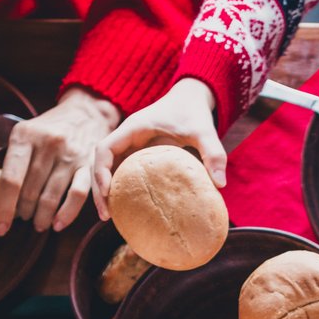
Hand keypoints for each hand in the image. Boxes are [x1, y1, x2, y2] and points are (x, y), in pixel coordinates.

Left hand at [0, 86, 119, 235]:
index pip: (10, 179)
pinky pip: (78, 196)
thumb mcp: (24, 141)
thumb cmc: (48, 131)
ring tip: (38, 223)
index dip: (4, 207)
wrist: (85, 112)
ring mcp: (71, 154)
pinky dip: (66, 214)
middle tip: (22, 216)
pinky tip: (57, 224)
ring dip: (41, 217)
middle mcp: (48, 143)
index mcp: (25, 135)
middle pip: (29, 191)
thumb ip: (10, 172)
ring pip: (51, 197)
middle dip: (22, 211)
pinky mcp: (90, 165)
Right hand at [93, 77, 224, 216]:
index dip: (101, 170)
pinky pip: (122, 173)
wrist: (190, 100)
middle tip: (106, 216)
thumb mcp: (205, 130)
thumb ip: (213, 153)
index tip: (107, 192)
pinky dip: (120, 190)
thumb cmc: (194, 113)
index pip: (104, 148)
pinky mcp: (136, 155)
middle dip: (98, 189)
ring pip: (108, 170)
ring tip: (110, 218)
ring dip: (105, 193)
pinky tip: (126, 211)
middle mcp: (126, 138)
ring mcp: (130, 147)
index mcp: (133, 128)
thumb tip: (220, 184)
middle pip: (100, 164)